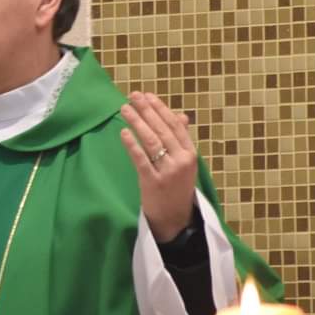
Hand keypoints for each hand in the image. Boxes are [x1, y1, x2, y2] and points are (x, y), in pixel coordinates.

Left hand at [119, 92, 197, 242]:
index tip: (147, 95)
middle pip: (162, 130)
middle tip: (132, 96)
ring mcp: (168, 172)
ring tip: (124, 109)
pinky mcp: (153, 182)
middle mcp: (182, 161)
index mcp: (191, 154)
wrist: (175, 219)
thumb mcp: (185, 163)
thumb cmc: (177, 187)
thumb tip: (181, 115)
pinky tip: (124, 132)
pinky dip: (132, 145)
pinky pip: (141, 160)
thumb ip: (181, 140)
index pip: (175, 126)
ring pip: (151, 142)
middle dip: (146, 111)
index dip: (161, 109)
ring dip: (137, 123)